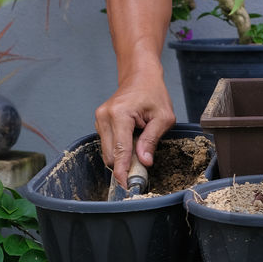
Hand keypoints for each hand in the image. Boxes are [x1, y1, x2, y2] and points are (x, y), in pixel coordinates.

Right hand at [95, 74, 175, 188]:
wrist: (139, 76)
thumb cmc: (153, 92)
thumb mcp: (163, 117)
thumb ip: (152, 139)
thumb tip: (144, 161)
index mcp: (119, 114)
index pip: (120, 150)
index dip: (123, 170)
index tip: (126, 186)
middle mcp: (104, 117)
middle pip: (109, 155)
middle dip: (124, 166)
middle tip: (141, 172)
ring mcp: (99, 119)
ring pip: (107, 152)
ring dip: (121, 158)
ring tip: (140, 151)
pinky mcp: (99, 122)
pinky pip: (107, 144)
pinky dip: (118, 150)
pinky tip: (132, 143)